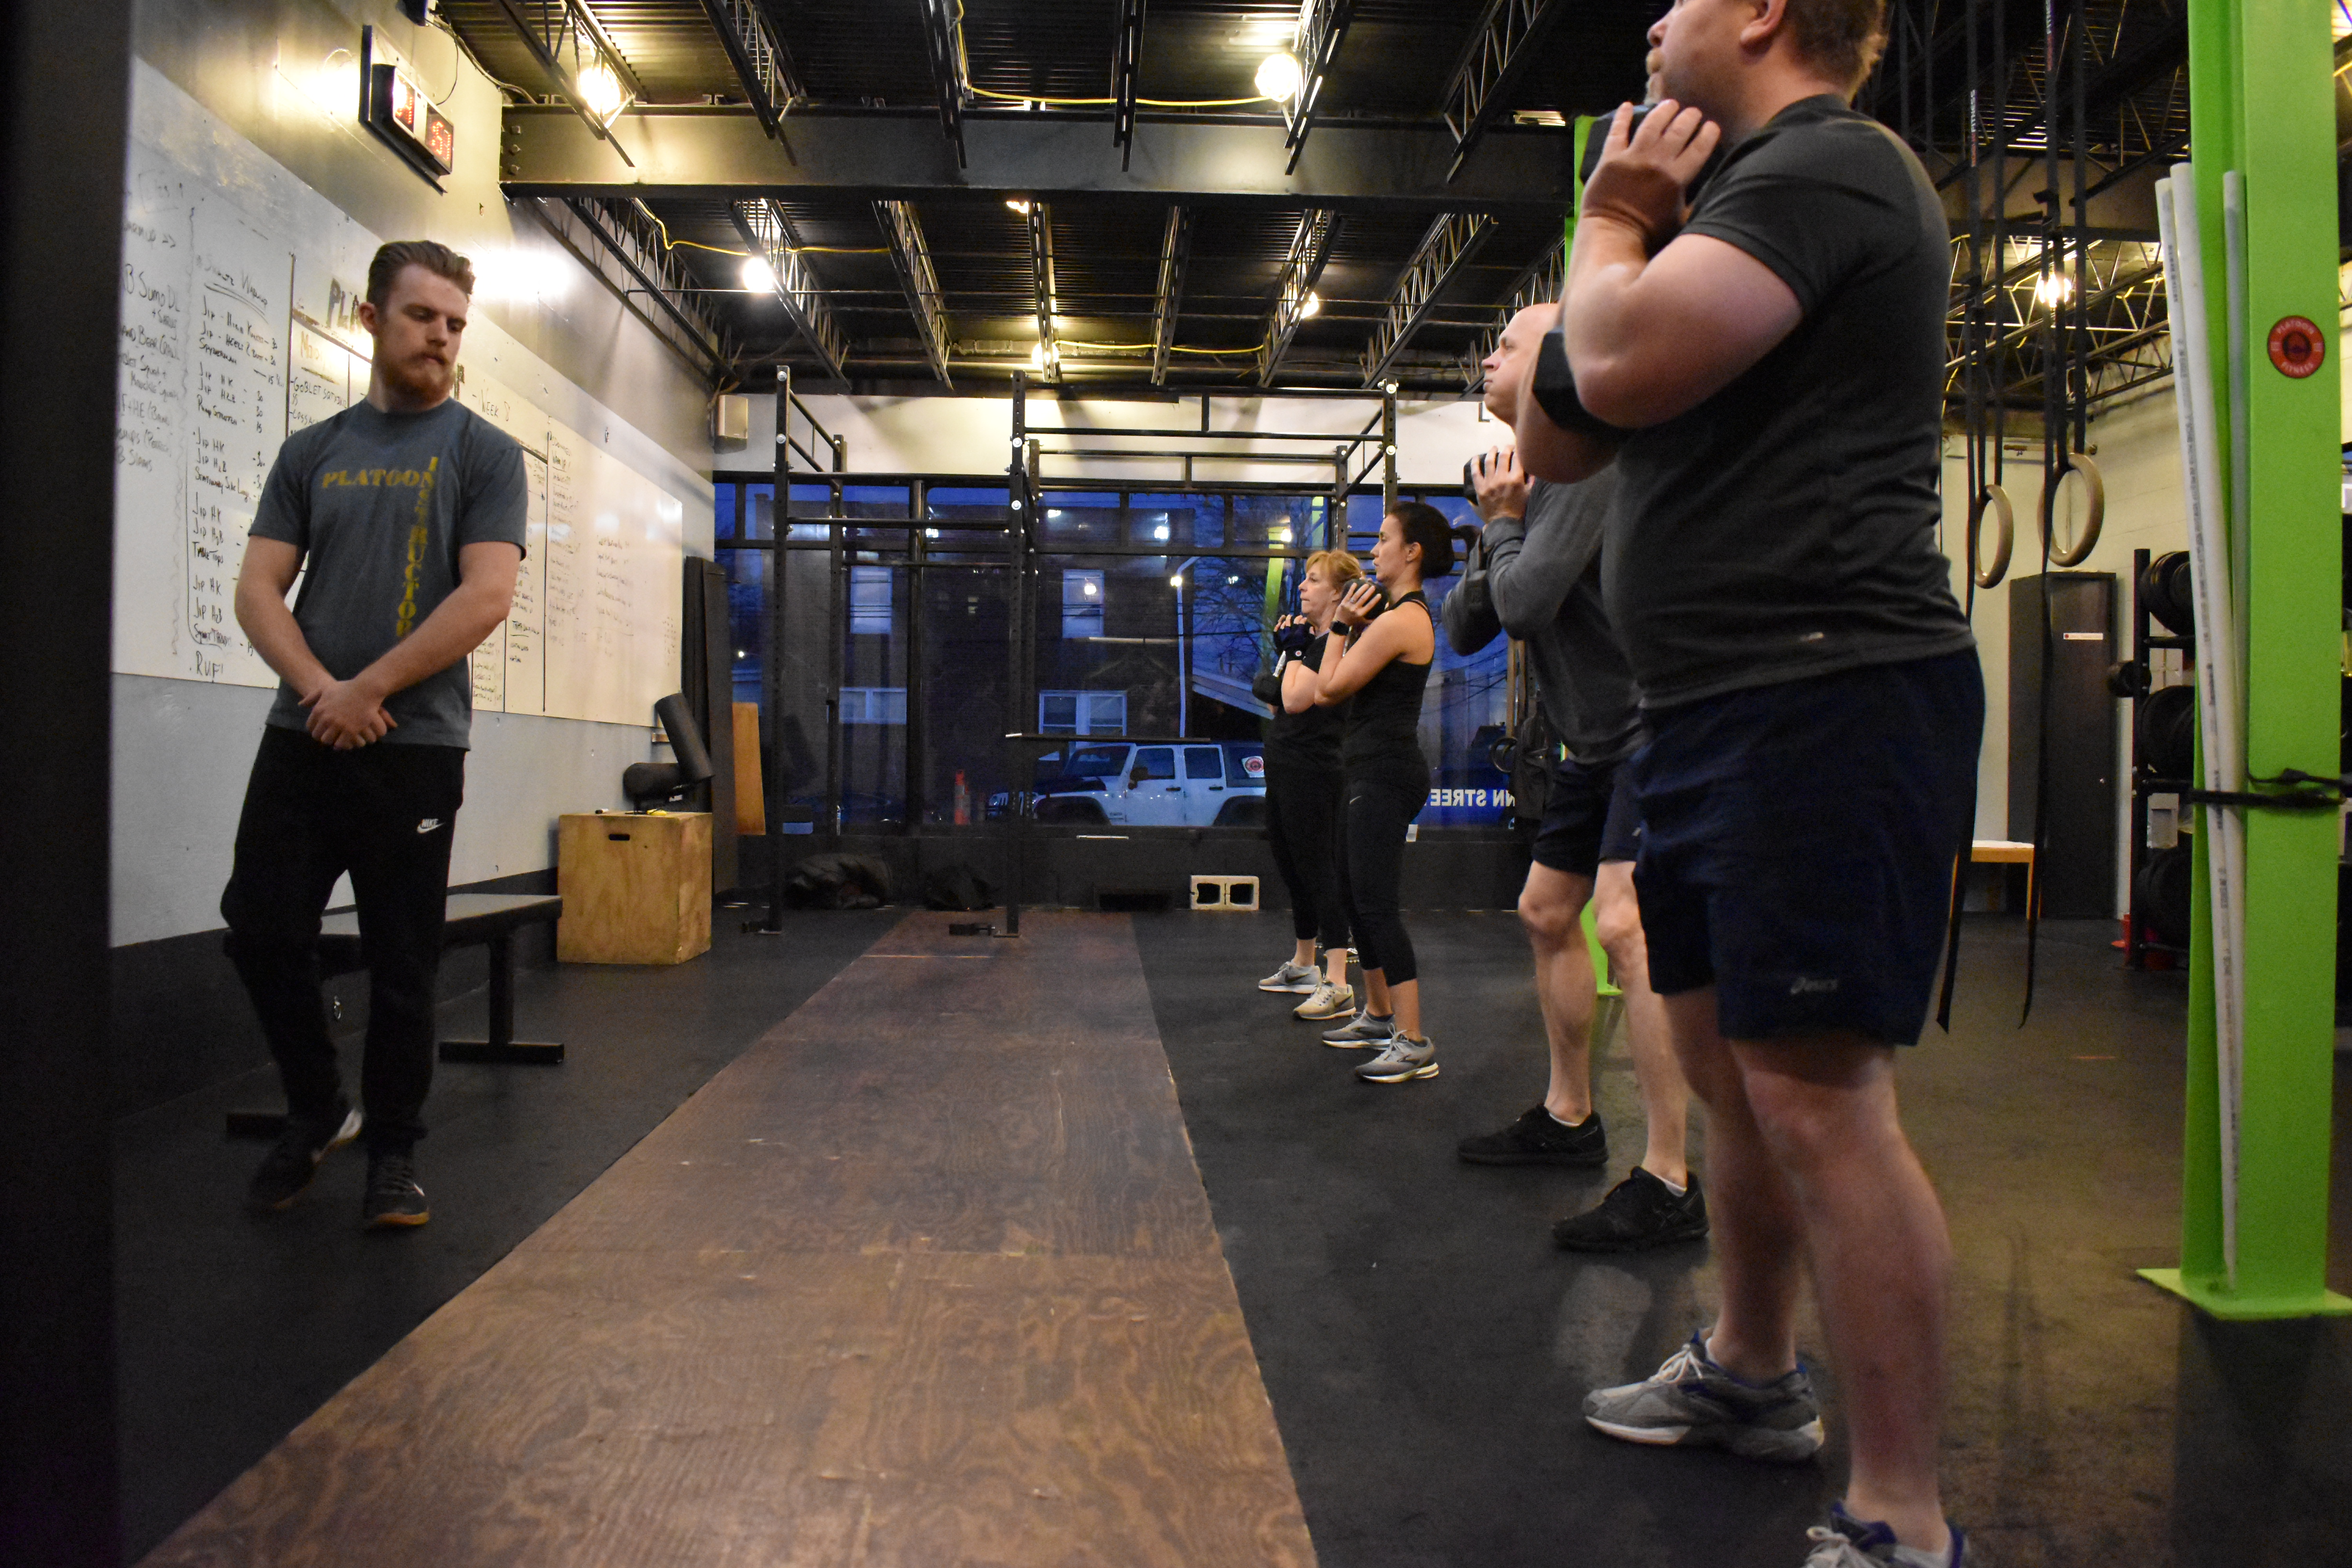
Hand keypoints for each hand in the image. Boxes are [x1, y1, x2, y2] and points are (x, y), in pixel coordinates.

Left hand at [301, 677, 395, 749]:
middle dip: (323, 736)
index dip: (315, 729)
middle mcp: (326, 719)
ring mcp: (338, 725)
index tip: (322, 730)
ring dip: (333, 741)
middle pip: (318, 735)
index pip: (310, 726)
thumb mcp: (326, 689)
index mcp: (318, 710)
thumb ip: (312, 697)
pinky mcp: (350, 731)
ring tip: (339, 740)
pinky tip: (348, 741)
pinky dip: (343, 744)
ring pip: (328, 741)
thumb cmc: (347, 688)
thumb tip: (301, 705)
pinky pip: (341, 743)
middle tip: (331, 736)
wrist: (365, 690)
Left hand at [1272, 613, 1312, 654]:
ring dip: (1288, 619)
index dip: (1303, 620)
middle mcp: (1292, 631)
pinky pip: (1280, 629)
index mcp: (1299, 632)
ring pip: (1286, 624)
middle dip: (1297, 618)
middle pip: (1294, 622)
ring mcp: (1286, 634)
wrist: (1294, 655)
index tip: (1305, 618)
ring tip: (1289, 616)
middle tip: (1299, 616)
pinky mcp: (1282, 637)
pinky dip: (1281, 625)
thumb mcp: (1309, 641)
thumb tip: (1311, 627)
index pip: (1301, 623)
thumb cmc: (1303, 648)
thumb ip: (1311, 634)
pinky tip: (1283, 623)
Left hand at [1334, 579, 1383, 628]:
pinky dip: (1351, 589)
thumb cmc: (1354, 622)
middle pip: (1363, 599)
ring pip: (1356, 596)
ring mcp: (1348, 605)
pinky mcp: (1343, 603)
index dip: (1374, 600)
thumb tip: (1381, 616)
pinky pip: (1348, 595)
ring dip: (1361, 589)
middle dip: (1368, 592)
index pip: (1369, 606)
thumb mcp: (1363, 622)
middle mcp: (1355, 609)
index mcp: (1361, 614)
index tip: (1379, 594)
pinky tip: (1355, 583)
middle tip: (1373, 586)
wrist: (1340, 623)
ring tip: (1366, 584)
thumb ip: (1372, 620)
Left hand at [1471, 447, 1527, 520]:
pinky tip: (1476, 457)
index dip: (1518, 451)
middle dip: (1507, 448)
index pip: (1517, 459)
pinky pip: (1475, 473)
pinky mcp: (1480, 489)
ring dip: (1492, 452)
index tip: (1518, 448)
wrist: (1504, 525)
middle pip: (1503, 457)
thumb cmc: (1519, 511)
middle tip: (1508, 446)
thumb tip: (1532, 469)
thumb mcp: (1529, 495)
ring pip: (1489, 462)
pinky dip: (1475, 464)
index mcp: (1515, 480)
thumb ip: (1531, 481)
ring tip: (1494, 448)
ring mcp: (1489, 483)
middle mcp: (1502, 479)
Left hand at [1581, 100, 1719, 252]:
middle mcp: (1657, 161)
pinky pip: (1617, 131)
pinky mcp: (1611, 157)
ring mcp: (1633, 156)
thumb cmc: (1648, 234)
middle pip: (1679, 130)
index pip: (1700, 147)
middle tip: (1693, 112)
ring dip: (1663, 110)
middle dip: (1689, 117)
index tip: (1712, 126)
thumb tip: (1709, 191)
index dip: (1708, 134)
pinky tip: (1627, 106)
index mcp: (1677, 177)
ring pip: (1652, 124)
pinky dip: (1622, 116)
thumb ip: (1694, 202)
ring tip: (1670, 104)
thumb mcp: (1680, 220)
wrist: (1613, 236)